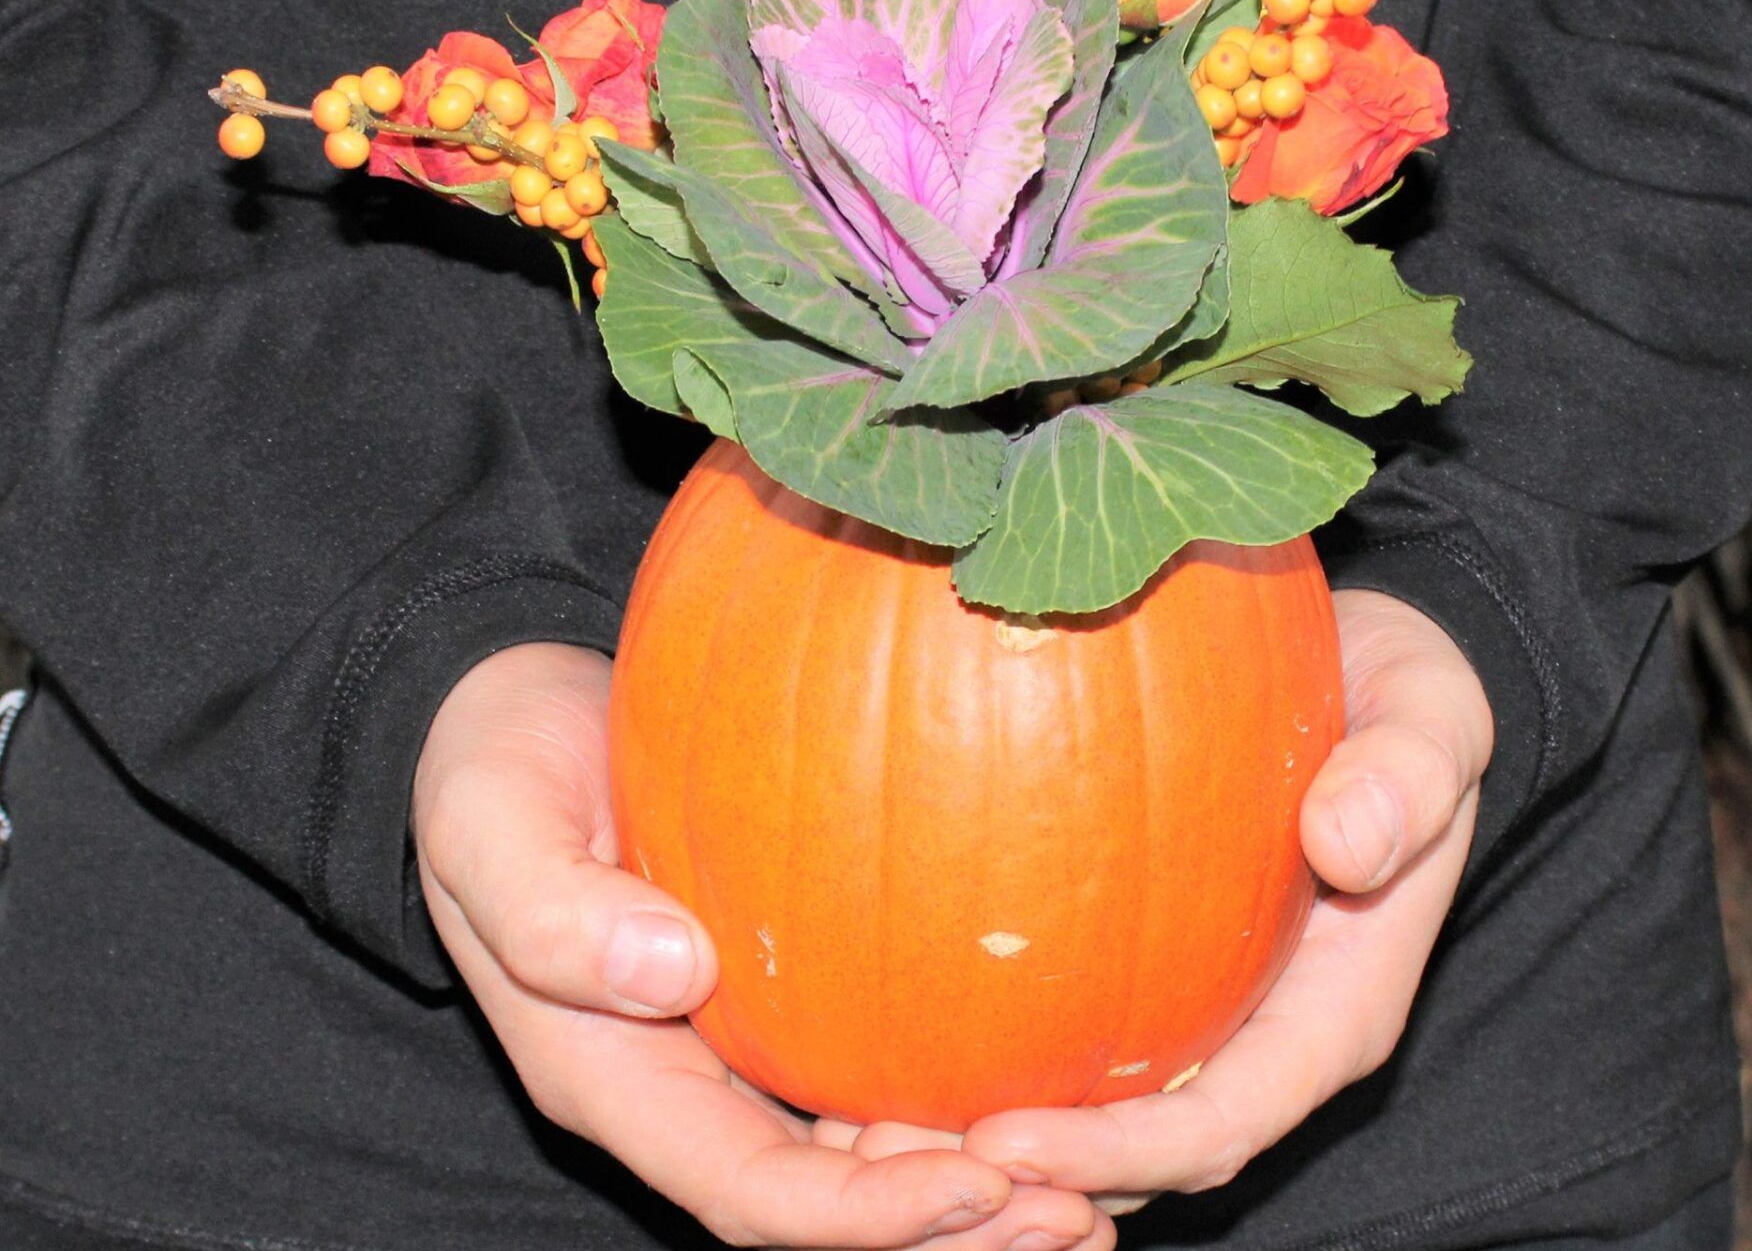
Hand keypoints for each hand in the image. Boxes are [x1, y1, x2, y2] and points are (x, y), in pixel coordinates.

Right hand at [415, 642, 1111, 1250]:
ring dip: (976, 1176)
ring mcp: (735, 1043)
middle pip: (829, 1201)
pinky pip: (872, 1060)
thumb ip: (552, 913)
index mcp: (615, 1077)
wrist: (510, 716)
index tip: (979, 1182)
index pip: (753, 1193)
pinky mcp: (781, 986)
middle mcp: (687, 1085)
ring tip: (1095, 1168)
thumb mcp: (491, 824)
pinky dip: (953, 1084)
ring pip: (863, 1150)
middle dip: (952, 1227)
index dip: (865, 1216)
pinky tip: (1044, 1055)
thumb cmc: (495, 766)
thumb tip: (675, 974)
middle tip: (1079, 1212)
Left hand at [817, 590, 1492, 1215]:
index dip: (1118, 1150)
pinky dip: (974, 1041)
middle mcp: (1256, 1032)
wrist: (1373, 670)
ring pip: (1084, 1106)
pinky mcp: (1144, 958)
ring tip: (851, 1117)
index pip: (1223, 1120)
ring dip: (974, 1131)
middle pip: (1134, 1152)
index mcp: (1330, 1011)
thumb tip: (1349, 841)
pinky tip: (877, 1013)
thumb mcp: (1432, 718)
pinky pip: (1059, 1024)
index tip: (1005, 1136)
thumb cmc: (1405, 701)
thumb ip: (1406, 778)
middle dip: (1019, 1174)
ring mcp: (1196, 1004)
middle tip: (882, 1153)